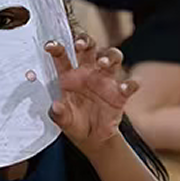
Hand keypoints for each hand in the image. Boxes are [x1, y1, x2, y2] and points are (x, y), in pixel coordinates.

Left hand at [46, 36, 138, 156]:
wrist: (92, 139)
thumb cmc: (74, 123)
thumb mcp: (63, 120)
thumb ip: (58, 113)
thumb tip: (55, 106)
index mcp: (69, 75)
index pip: (62, 56)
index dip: (56, 47)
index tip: (49, 46)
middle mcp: (88, 72)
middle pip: (90, 47)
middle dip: (86, 41)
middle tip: (80, 45)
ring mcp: (106, 80)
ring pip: (112, 57)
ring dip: (109, 56)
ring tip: (103, 63)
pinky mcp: (121, 94)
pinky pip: (130, 84)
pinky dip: (130, 84)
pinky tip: (124, 88)